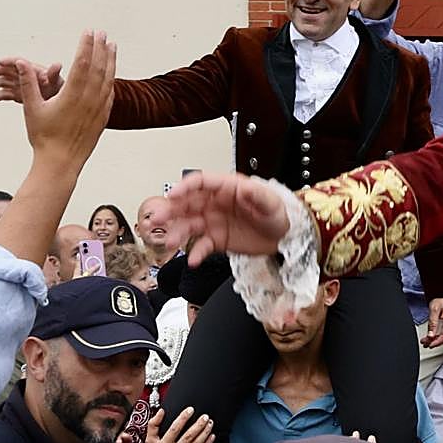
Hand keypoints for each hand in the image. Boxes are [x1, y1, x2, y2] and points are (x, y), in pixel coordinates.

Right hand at [0, 57, 63, 103]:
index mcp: (33, 71)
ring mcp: (21, 86)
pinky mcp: (19, 96)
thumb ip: (54, 75)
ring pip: (5, 82)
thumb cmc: (59, 92)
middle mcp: (25, 76)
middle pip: (8, 71)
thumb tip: (57, 64)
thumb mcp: (56, 84)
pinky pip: (6, 94)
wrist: (58, 105)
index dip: (9, 61)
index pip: (19, 63)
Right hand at [18, 31, 115, 166]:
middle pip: (98, 67)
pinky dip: (110, 80)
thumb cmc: (43, 137)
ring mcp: (98, 109)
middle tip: (101, 32)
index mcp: (72, 95)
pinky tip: (111, 73)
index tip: (88, 31)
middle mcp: (89, 100)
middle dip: (100, 47)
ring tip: (112, 45)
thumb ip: (28, 83)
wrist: (61, 163)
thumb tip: (20, 61)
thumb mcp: (32, 108)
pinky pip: (109, 94)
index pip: (82, 62)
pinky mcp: (103, 118)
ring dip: (110, 60)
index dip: (86, 45)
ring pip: (108, 79)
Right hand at [145, 407, 214, 442]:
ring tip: (210, 423)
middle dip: (198, 425)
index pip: (174, 429)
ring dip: (205, 433)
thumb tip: (161, 411)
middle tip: (205, 416)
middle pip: (188, 436)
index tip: (191, 409)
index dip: (183, 418)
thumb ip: (153, 425)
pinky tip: (211, 436)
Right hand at [162, 172, 289, 264]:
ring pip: (189, 225)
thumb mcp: (271, 202)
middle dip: (170, 210)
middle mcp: (216, 203)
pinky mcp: (216, 240)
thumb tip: (247, 188)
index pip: (201, 182)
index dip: (185, 187)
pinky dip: (195, 252)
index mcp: (228, 188)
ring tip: (171, 242)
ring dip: (177, 232)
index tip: (173, 194)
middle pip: (187, 203)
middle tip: (157, 218)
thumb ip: (258, 195)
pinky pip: (201, 245)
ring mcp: (214, 222)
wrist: (285, 238)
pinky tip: (193, 259)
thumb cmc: (278, 214)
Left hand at [421, 298, 442, 347]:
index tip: (430, 345)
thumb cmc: (442, 300)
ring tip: (426, 341)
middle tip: (425, 344)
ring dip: (435, 340)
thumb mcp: (434, 310)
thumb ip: (432, 323)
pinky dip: (438, 336)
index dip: (437, 342)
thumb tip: (430, 335)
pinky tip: (432, 337)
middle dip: (434, 342)